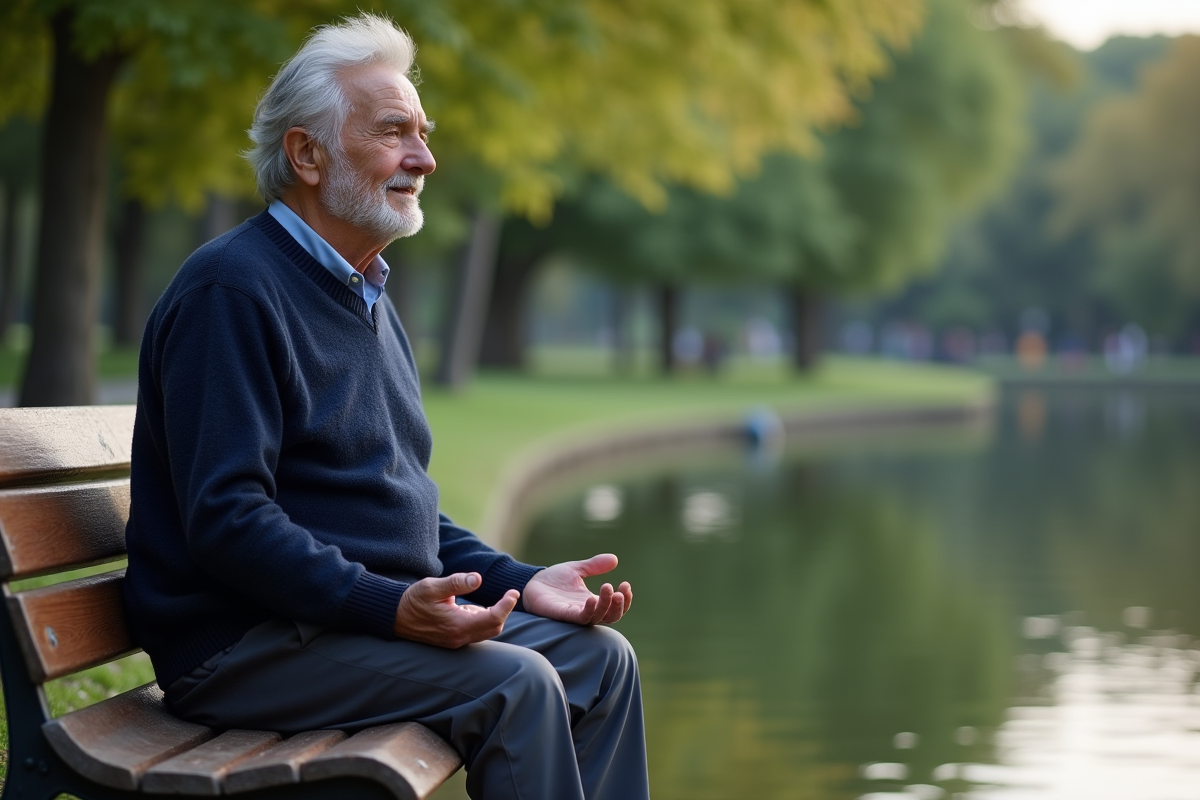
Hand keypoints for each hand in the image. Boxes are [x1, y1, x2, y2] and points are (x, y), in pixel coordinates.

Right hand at [394, 572, 517, 647]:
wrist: (394, 616)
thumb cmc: (413, 600)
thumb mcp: (432, 586)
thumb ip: (456, 582)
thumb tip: (478, 578)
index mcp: (456, 625)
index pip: (492, 619)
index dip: (506, 605)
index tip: (513, 592)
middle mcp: (459, 637)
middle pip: (494, 628)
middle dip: (504, 611)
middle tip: (510, 593)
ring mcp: (456, 640)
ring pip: (487, 631)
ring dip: (494, 615)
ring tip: (495, 598)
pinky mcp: (454, 639)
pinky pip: (477, 631)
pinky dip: (483, 619)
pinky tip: (475, 607)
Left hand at [521, 553, 632, 625]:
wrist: (531, 582)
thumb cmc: (553, 579)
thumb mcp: (577, 569)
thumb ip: (595, 565)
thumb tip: (615, 559)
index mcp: (592, 601)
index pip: (614, 607)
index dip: (624, 599)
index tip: (626, 585)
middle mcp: (586, 610)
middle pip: (610, 616)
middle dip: (619, 605)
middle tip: (621, 591)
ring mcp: (574, 614)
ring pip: (596, 618)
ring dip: (606, 606)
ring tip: (609, 589)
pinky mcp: (562, 615)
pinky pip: (578, 617)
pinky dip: (587, 610)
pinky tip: (591, 598)